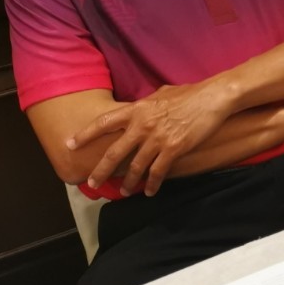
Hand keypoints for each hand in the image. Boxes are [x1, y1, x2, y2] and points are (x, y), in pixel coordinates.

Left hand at [68, 80, 233, 196]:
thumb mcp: (162, 94)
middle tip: (91, 183)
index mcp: (137, 109)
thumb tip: (142, 107)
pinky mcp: (174, 149)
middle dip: (101, 170)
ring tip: (122, 190)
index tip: (70, 144)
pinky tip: (149, 191)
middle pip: (114, 152)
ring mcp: (158, 139)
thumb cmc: (190, 93)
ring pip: (135, 167)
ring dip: (127, 182)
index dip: (85, 134)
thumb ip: (147, 104)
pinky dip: (152, 184)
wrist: (213, 97)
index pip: (104, 123)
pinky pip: (158, 172)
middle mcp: (142, 125)